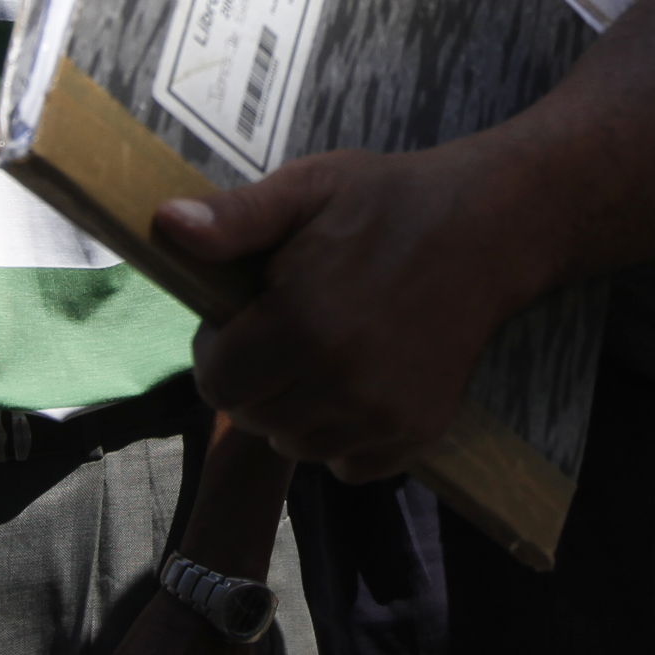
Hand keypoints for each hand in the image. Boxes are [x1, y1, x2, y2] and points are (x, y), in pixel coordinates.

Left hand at [155, 147, 522, 480]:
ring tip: (318, 358)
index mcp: (300, 323)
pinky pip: (349, 466)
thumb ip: (235, 218)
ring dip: (294, 412)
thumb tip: (166, 226)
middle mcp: (338, 381)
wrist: (489, 230)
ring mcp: (381, 414)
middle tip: (282, 333)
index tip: (241, 320)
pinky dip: (342, 440)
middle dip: (253, 380)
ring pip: (297, 446)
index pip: (216, 381)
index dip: (216, 351)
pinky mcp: (416, 432)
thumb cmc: (388, 202)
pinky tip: (355, 388)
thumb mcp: (307, 188)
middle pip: (253, 418)